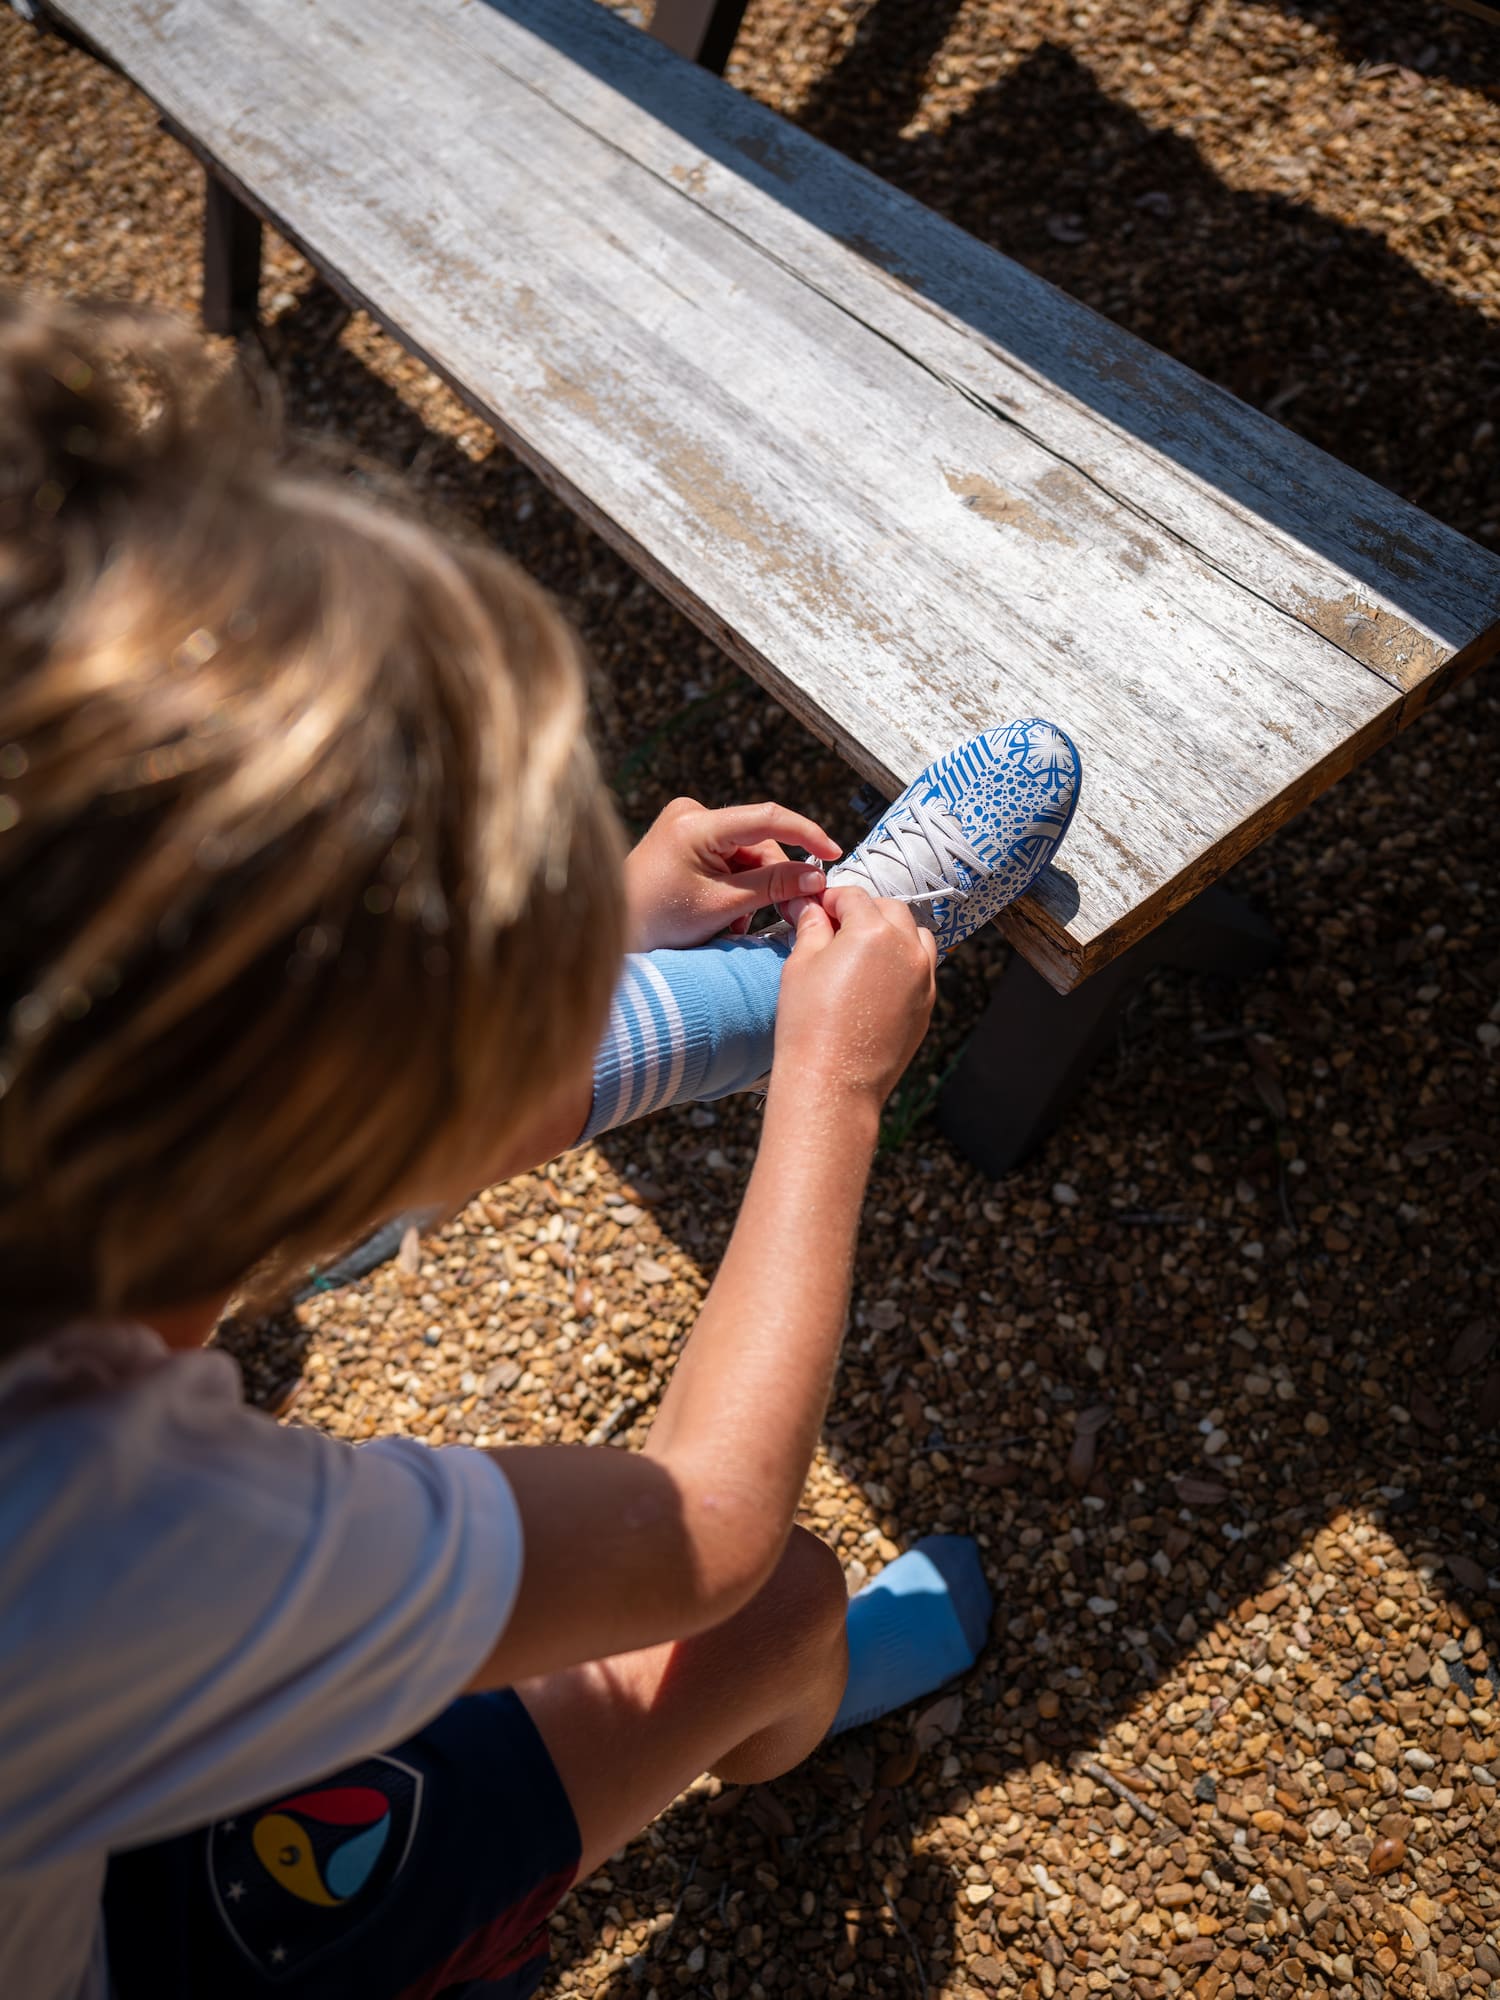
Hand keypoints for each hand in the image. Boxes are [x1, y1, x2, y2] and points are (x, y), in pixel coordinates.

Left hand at [623, 797, 841, 951]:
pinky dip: (735, 885)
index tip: (832, 855)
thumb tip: (817, 877)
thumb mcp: (723, 906)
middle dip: (769, 880)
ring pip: (747, 854)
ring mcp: (686, 823)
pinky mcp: (686, 837)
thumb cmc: (659, 921)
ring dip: (751, 889)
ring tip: (732, 924)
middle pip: (758, 842)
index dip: (807, 834)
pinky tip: (722, 912)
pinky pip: (729, 857)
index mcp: (696, 824)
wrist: (614, 932)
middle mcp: (691, 813)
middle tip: (768, 919)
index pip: (767, 818)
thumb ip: (773, 887)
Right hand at [772, 885, 936, 1107]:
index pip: (853, 897)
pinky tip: (877, 980)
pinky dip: (904, 962)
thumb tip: (811, 907)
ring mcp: (923, 977)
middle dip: (863, 912)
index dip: (831, 898)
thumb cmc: (809, 1022)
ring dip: (892, 933)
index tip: (817, 908)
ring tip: (862, 952)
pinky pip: (922, 968)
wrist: (833, 1080)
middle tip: (835, 929)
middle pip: (890, 910)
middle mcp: (906, 948)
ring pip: (915, 935)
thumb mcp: (801, 964)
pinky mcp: (927, 1004)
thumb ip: (812, 928)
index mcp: (873, 930)